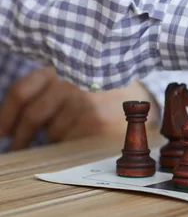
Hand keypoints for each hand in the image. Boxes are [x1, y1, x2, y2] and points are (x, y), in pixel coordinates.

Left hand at [0, 67, 157, 149]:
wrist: (146, 99)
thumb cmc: (107, 91)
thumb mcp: (80, 79)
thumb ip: (51, 90)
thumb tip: (12, 124)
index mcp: (64, 68)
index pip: (23, 90)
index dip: (6, 115)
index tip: (1, 132)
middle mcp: (72, 82)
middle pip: (33, 115)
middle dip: (22, 136)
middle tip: (16, 148)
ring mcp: (84, 103)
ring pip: (52, 132)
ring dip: (54, 138)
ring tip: (73, 132)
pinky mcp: (95, 123)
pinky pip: (69, 142)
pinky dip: (72, 144)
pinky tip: (85, 137)